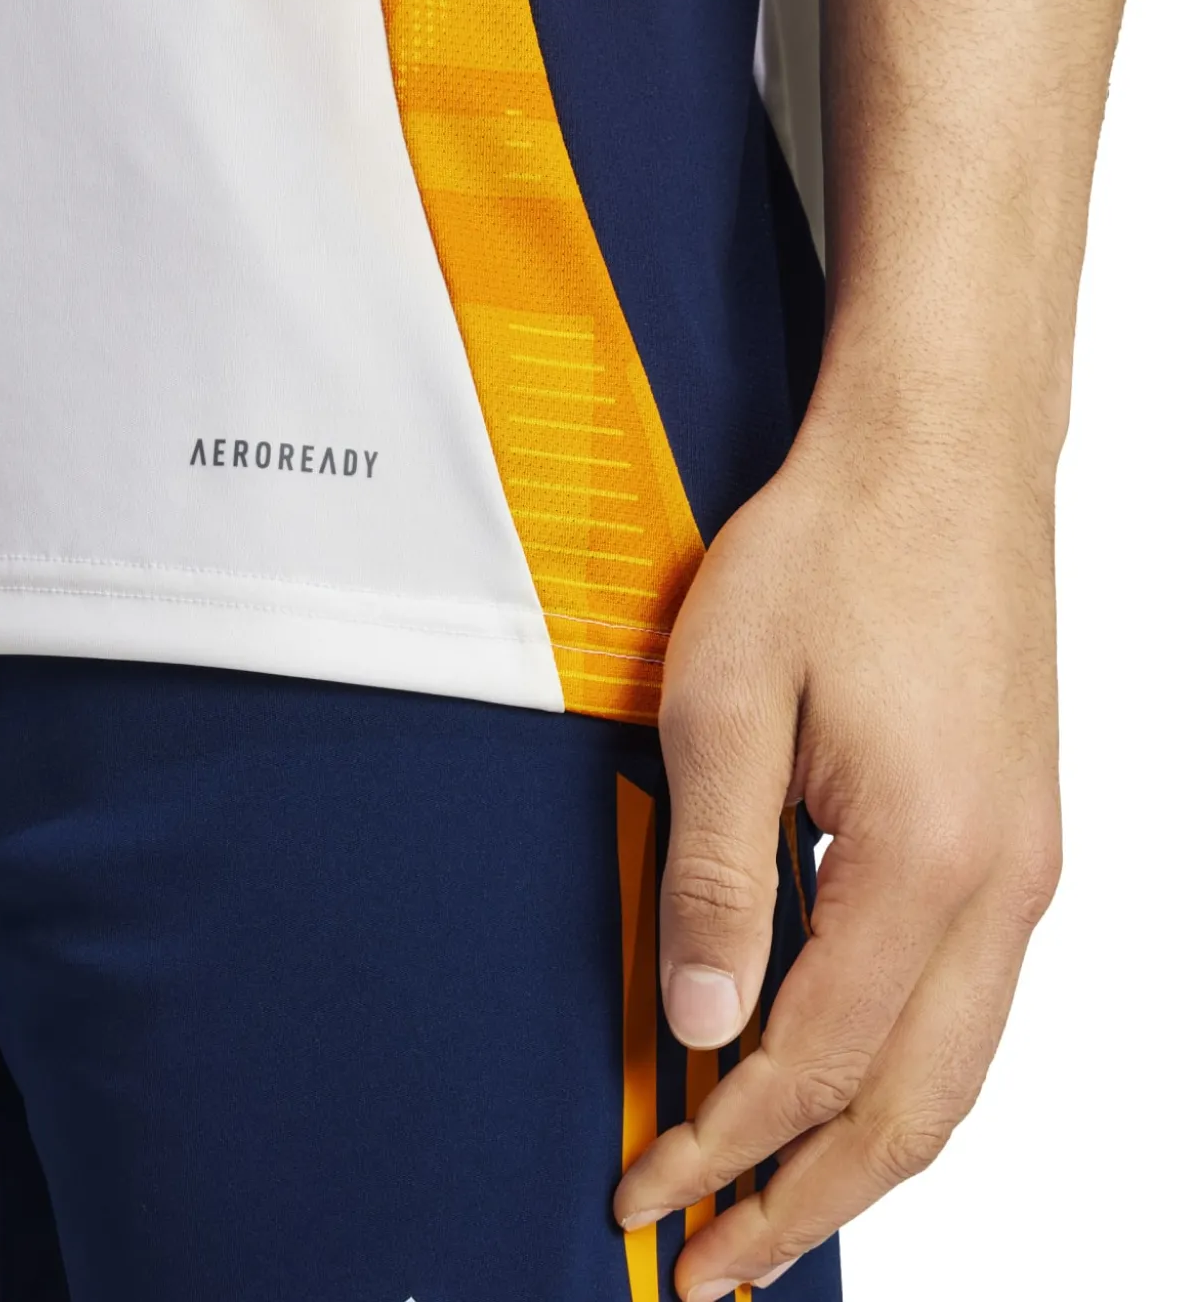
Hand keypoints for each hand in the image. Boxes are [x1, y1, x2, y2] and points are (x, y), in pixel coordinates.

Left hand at [612, 408, 1062, 1299]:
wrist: (938, 454)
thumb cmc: (834, 553)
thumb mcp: (725, 704)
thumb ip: (717, 877)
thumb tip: (701, 1024)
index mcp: (927, 865)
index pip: (807, 1066)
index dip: (720, 1151)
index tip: (649, 1194)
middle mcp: (1003, 886)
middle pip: (910, 1111)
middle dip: (806, 1204)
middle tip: (720, 1267)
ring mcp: (1025, 862)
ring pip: (954, 1068)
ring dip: (861, 1151)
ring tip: (778, 1206)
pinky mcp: (1016, 831)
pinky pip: (968, 1000)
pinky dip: (899, 1071)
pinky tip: (843, 1076)